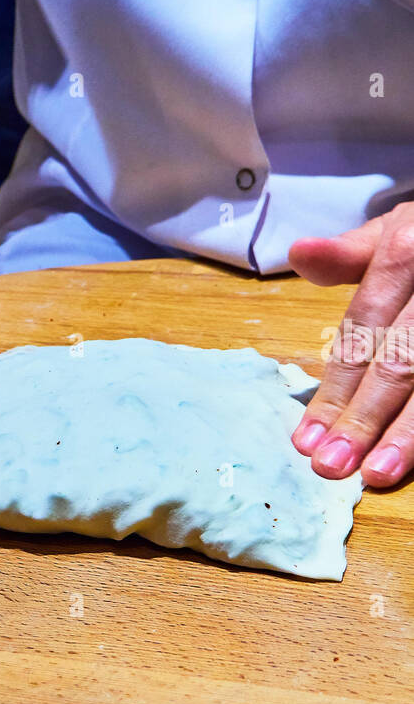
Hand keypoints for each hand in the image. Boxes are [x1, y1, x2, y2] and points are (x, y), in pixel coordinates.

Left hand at [289, 205, 413, 486]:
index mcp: (408, 248)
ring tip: (379, 472)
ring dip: (410, 432)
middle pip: (400, 360)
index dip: (333, 388)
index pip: (360, 330)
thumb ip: (348, 255)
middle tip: (331, 467)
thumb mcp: (394, 231)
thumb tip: (300, 253)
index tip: (306, 440)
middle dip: (364, 418)